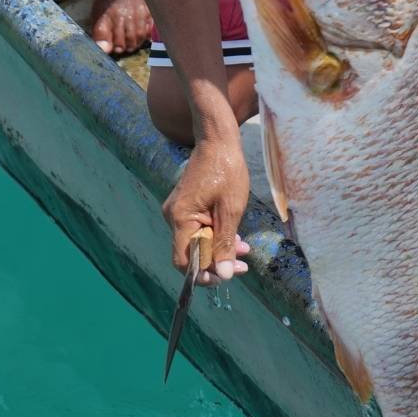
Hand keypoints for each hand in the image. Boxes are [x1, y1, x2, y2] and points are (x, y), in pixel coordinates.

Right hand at [162, 132, 251, 286]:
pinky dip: (216, 235)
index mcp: (180, 218)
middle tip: (242, 265)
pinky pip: (199, 229)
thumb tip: (224, 274)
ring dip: (219, 248)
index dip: (203, 274)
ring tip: (244, 251)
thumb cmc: (226, 170)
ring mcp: (178, 211)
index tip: (226, 276)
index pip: (184, 261)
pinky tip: (235, 237)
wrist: (218, 140)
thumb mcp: (231, 210)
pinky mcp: (186, 206)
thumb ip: (225, 243)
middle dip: (217, 261)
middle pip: (191, 252)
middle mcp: (173, 216)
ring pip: (197, 241)